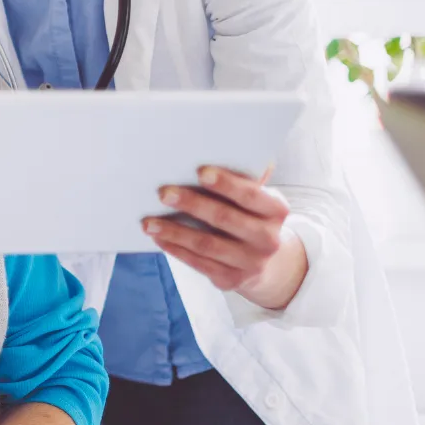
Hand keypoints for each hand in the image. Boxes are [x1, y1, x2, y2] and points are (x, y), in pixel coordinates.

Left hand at [142, 165, 306, 308]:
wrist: (266, 263)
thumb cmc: (251, 217)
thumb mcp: (258, 199)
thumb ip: (245, 178)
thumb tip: (225, 145)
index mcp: (276, 210)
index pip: (251, 194)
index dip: (226, 183)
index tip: (200, 172)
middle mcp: (268, 239)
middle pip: (224, 218)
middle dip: (191, 204)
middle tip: (163, 193)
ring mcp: (251, 262)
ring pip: (206, 244)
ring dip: (174, 231)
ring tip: (148, 221)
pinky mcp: (231, 280)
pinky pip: (198, 263)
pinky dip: (175, 249)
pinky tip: (158, 237)